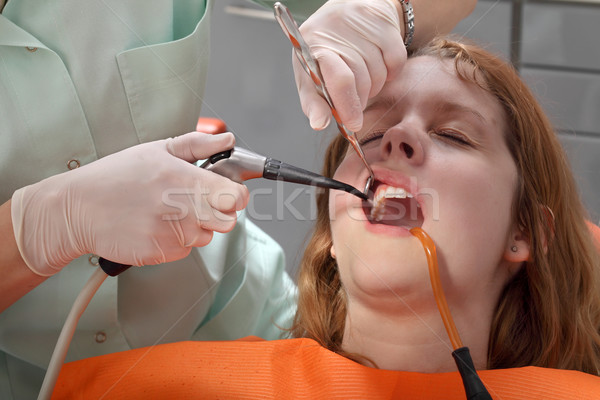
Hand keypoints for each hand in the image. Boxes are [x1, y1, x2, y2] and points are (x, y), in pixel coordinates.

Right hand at [11, 132, 248, 275]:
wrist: (77, 209)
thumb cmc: (116, 177)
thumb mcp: (156, 149)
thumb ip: (198, 145)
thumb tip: (227, 141)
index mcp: (185, 180)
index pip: (237, 198)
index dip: (236, 194)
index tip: (227, 191)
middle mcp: (182, 211)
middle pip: (228, 221)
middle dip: (217, 211)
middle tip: (194, 200)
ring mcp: (172, 235)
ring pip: (205, 236)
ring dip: (194, 226)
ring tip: (165, 210)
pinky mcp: (161, 254)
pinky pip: (184, 250)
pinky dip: (175, 240)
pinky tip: (154, 224)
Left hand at [295, 0, 405, 131]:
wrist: (347, 16)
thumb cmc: (326, 56)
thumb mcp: (311, 78)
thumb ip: (314, 102)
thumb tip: (318, 123)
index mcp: (312, 46)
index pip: (339, 80)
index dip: (347, 105)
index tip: (353, 124)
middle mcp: (335, 29)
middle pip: (361, 81)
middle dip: (358, 101)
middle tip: (353, 102)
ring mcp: (361, 22)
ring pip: (378, 74)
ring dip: (373, 87)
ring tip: (363, 79)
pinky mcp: (383, 20)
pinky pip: (396, 61)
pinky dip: (391, 72)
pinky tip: (379, 67)